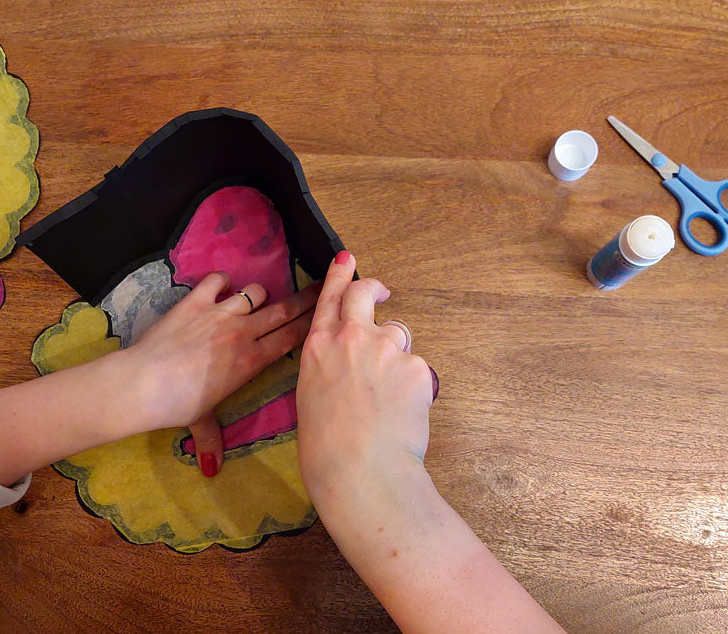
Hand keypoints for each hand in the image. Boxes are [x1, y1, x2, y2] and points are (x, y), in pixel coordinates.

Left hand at [127, 271, 320, 475]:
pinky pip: (218, 280)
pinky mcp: (196, 301)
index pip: (293, 337)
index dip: (312, 323)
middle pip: (284, 310)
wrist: (145, 382)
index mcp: (252, 361)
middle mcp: (243, 333)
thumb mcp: (200, 421)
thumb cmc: (178, 405)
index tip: (326, 313)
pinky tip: (221, 287)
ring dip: (260, 295)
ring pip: (256, 292)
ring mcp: (220, 313)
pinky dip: (222, 281)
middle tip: (321, 288)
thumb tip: (212, 470)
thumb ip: (211, 440)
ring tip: (257, 300)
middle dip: (306, 298)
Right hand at [295, 250, 435, 512]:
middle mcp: (351, 338)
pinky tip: (402, 414)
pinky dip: (413, 389)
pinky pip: (417, 371)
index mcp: (318, 347)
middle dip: (374, 289)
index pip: (330, 300)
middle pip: (365, 295)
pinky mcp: (416, 366)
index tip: (348, 260)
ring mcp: (386, 348)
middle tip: (381, 292)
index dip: (340, 276)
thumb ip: (329, 369)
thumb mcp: (310, 397)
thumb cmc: (326, 448)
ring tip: (388, 399)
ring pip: (397, 340)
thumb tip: (347, 368)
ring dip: (395, 358)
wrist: (359, 467)